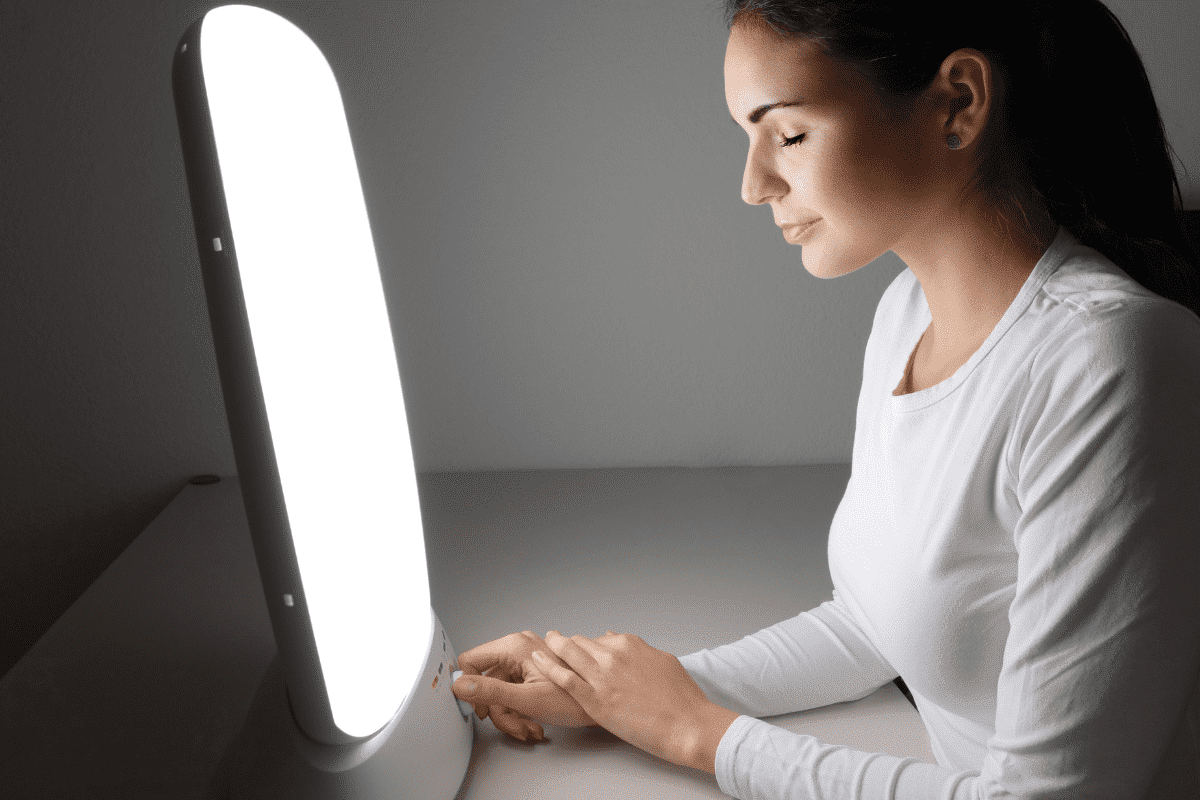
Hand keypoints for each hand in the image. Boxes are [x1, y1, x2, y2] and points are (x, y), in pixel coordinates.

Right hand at [451, 630, 598, 742]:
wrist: (606, 703)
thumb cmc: (576, 700)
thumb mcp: (527, 699)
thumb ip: (491, 691)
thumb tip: (461, 685)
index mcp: (514, 646)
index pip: (471, 660)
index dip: (471, 687)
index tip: (478, 709)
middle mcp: (520, 648)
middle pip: (488, 681)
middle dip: (498, 710)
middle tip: (512, 726)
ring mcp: (528, 659)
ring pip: (502, 690)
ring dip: (512, 715)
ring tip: (529, 728)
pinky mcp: (536, 671)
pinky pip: (516, 691)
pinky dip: (521, 711)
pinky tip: (535, 724)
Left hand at [531, 629, 739, 771]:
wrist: (687, 723)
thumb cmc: (681, 698)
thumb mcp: (662, 661)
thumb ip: (638, 650)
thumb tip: (618, 640)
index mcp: (630, 644)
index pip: (598, 639)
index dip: (587, 646)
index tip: (580, 650)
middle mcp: (613, 654)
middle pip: (579, 643)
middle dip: (567, 644)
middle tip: (555, 644)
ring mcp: (602, 676)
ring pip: (568, 653)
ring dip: (552, 647)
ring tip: (541, 646)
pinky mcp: (594, 699)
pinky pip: (563, 677)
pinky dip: (547, 666)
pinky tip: (537, 660)